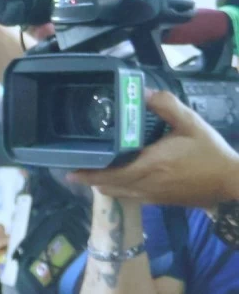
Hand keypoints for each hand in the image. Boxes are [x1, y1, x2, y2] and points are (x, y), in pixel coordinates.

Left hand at [69, 90, 238, 207]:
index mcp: (150, 165)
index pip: (111, 175)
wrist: (232, 183)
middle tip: (74, 168)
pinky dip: (119, 189)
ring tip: (91, 172)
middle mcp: (146, 184)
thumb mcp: (191, 124)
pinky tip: (117, 178)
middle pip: (109, 187)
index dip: (88, 174)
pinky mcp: (160, 201)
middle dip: (90, 179)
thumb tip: (144, 93)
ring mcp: (153, 196)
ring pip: (119, 194)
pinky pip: (131, 197)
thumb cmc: (211, 153)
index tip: (69, 169)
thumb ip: (167, 106)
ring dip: (103, 185)